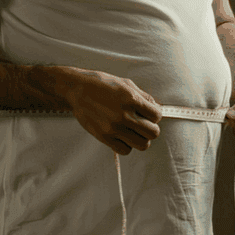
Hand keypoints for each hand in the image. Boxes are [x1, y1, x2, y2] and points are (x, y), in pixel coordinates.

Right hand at [44, 66, 162, 154]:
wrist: (77, 90)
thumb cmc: (102, 84)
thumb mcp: (126, 84)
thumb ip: (144, 96)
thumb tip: (157, 107)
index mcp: (132, 99)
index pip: (157, 116)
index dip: (155, 115)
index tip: (148, 114)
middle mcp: (124, 115)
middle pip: (153, 133)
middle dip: (151, 128)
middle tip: (143, 124)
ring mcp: (114, 128)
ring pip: (142, 145)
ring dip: (141, 139)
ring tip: (134, 131)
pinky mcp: (104, 137)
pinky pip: (125, 150)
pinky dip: (127, 145)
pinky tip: (123, 136)